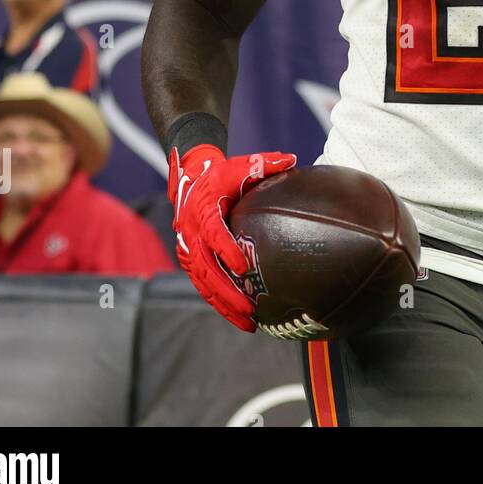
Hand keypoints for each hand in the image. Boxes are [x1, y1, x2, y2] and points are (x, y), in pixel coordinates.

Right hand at [168, 143, 296, 330]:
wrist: (190, 179)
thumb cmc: (221, 174)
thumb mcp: (241, 165)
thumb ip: (265, 164)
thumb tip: (293, 159)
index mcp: (202, 211)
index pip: (214, 234)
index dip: (226, 251)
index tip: (243, 267)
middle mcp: (191, 235)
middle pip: (207, 270)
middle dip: (228, 293)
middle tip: (250, 309)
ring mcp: (189, 251)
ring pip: (204, 284)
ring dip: (224, 305)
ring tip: (249, 323)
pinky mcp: (191, 260)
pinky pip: (204, 286)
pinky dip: (219, 302)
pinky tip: (239, 316)